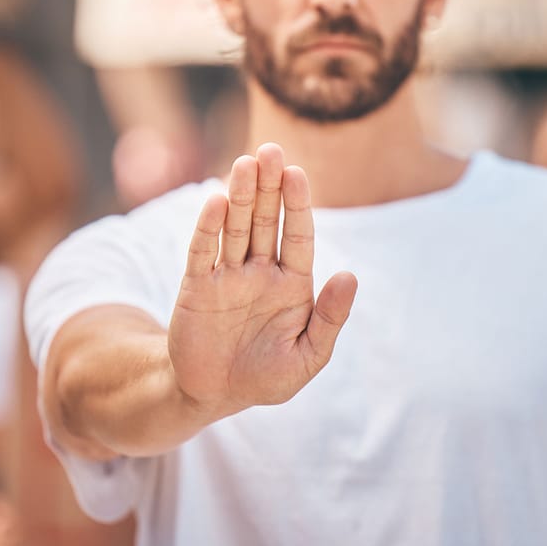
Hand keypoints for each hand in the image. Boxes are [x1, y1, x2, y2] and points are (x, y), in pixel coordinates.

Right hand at [168, 143, 357, 418]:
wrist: (215, 395)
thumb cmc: (267, 377)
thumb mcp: (308, 356)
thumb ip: (330, 318)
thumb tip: (350, 275)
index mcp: (292, 283)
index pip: (298, 235)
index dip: (297, 205)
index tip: (297, 173)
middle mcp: (259, 271)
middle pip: (265, 220)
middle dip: (267, 186)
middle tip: (270, 150)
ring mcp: (227, 276)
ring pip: (235, 227)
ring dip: (239, 195)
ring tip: (244, 163)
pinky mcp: (196, 287)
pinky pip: (203, 252)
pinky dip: (208, 227)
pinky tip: (216, 201)